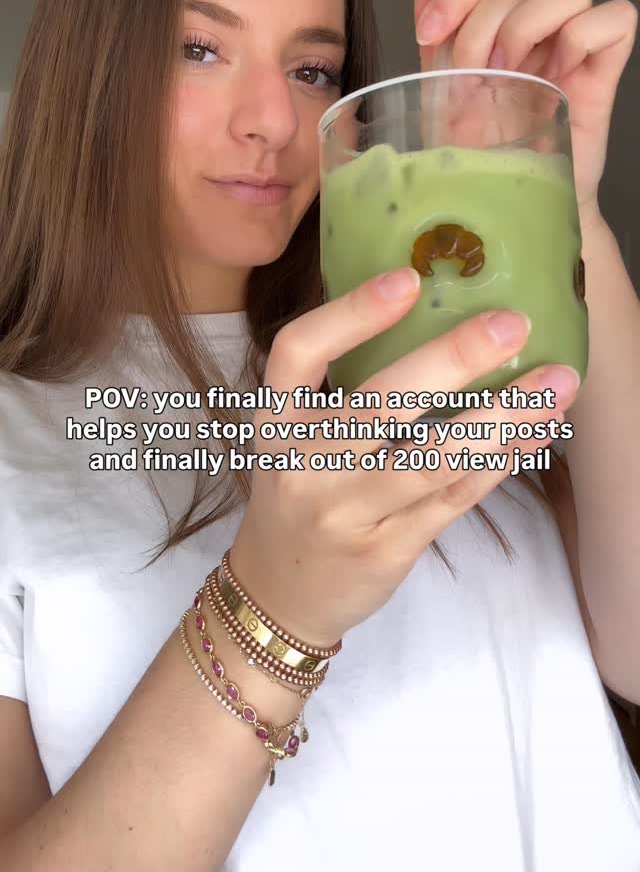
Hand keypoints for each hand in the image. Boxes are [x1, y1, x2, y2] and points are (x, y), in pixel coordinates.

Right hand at [230, 270, 579, 646]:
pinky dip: (499, 461)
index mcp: (278, 421)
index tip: (409, 279)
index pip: (298, 353)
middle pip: (378, 405)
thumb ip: (344, 389)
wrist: (279, 592)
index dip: (350, 314)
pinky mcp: (385, 548)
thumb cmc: (301, 493)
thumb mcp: (297, 437)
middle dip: (452, 361)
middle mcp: (304, 464)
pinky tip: (535, 431)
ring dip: (500, 417)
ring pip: (431, 458)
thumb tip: (441, 320)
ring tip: (554, 383)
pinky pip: (453, 498)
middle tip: (512, 324)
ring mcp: (344, 511)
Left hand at [414, 0, 637, 232]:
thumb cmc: (481, 162)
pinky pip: (616, 20)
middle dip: (483, 25)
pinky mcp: (602, 75)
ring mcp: (569, 52)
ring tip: (512, 74)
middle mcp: (531, 37)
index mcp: (492, 36)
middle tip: (474, 78)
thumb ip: (436, 53)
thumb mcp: (443, 106)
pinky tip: (557, 75)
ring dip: (530, 23)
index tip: (428, 35)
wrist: (510, 211)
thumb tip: (422, 0)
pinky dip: (584, 36)